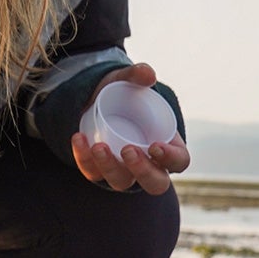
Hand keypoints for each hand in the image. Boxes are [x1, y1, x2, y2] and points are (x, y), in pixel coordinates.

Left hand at [70, 61, 190, 194]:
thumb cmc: (123, 94)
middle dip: (143, 171)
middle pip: (155, 183)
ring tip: (99, 146)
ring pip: (121, 182)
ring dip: (110, 167)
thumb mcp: (128, 81)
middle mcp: (148, 164)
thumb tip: (147, 74)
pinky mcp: (98, 170)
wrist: (96, 99)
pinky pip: (92, 172)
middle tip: (128, 150)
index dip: (171, 158)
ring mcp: (123, 170)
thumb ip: (138, 75)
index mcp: (168, 146)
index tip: (155, 146)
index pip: (179, 161)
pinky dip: (84, 158)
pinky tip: (79, 138)